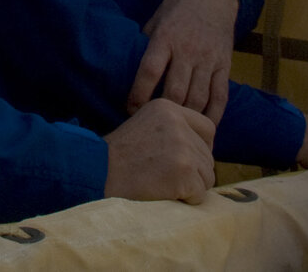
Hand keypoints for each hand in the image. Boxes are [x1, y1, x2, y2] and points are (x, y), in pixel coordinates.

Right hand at [101, 98, 215, 202]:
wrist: (99, 173)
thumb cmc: (120, 156)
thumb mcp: (146, 125)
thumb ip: (174, 129)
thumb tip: (205, 149)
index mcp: (169, 108)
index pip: (208, 128)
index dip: (202, 147)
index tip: (187, 160)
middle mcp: (179, 124)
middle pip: (208, 156)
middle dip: (194, 172)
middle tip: (166, 176)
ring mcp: (183, 148)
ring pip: (208, 176)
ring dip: (190, 186)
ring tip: (163, 184)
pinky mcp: (184, 172)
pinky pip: (200, 194)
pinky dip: (186, 199)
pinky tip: (164, 192)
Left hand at [127, 0, 239, 123]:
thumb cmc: (178, 8)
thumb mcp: (156, 19)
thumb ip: (147, 44)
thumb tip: (129, 69)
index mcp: (166, 37)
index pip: (150, 70)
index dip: (139, 93)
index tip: (130, 109)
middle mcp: (188, 50)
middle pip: (175, 91)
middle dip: (162, 111)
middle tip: (152, 124)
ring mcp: (208, 59)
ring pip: (198, 98)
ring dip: (185, 117)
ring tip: (175, 130)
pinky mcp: (224, 66)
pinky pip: (220, 96)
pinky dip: (212, 116)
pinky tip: (203, 128)